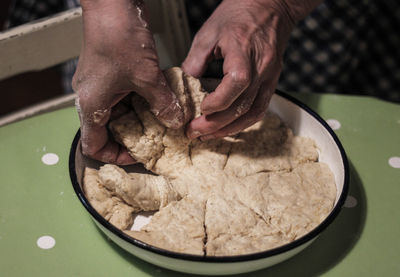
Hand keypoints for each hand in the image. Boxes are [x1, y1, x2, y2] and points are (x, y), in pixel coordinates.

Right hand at [73, 0, 184, 163]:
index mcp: (91, 104)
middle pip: (107, 131)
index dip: (114, 156)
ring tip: (162, 120)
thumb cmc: (118, 37)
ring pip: (118, 114)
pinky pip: (123, 97)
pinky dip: (140, 102)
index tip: (137, 156)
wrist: (112, 4)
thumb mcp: (146, 76)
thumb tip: (175, 122)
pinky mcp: (109, 73)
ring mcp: (99, 85)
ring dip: (139, 118)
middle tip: (156, 139)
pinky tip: (158, 99)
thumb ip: (162, 103)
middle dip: (132, 137)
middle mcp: (91, 97)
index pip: (94, 146)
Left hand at [183, 0, 319, 139]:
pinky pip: (260, 108)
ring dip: (229, 129)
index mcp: (244, 52)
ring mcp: (270, 77)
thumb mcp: (208, 33)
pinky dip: (243, 122)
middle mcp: (261, 68)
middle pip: (242, 106)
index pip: (236, 84)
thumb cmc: (238, 14)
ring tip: (208, 136)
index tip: (199, 110)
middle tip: (194, 132)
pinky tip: (228, 127)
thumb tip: (184, 86)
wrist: (270, 6)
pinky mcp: (272, 82)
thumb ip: (195, 61)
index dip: (216, 102)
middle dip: (215, 124)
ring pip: (253, 113)